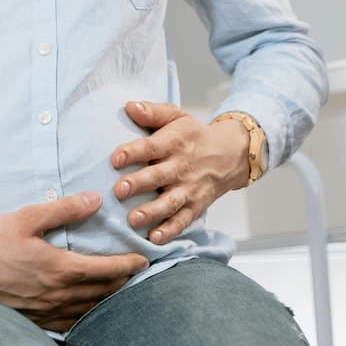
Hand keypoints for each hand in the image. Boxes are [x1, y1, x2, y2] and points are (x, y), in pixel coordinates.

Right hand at [0, 193, 149, 331]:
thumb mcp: (25, 218)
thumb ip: (63, 210)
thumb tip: (94, 200)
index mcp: (59, 269)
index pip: (107, 271)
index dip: (129, 266)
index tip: (143, 260)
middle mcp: (57, 295)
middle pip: (103, 293)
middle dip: (123, 283)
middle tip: (136, 274)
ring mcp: (44, 312)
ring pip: (88, 311)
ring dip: (107, 302)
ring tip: (118, 292)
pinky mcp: (31, 320)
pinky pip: (68, 323)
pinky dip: (84, 316)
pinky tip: (85, 311)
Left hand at [112, 101, 249, 244]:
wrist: (230, 154)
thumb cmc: (192, 135)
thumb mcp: (176, 116)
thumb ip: (153, 112)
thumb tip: (129, 107)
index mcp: (174, 142)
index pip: (152, 147)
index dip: (133, 152)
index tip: (115, 159)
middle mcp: (181, 167)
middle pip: (158, 176)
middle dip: (139, 184)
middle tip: (118, 190)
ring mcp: (189, 189)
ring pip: (170, 202)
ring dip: (152, 211)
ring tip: (133, 219)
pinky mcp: (195, 206)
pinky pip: (183, 220)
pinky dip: (170, 230)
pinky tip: (154, 239)